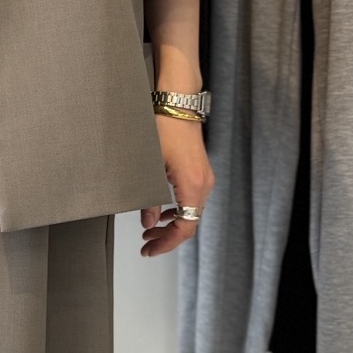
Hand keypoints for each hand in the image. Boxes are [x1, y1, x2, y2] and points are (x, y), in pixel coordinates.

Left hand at [140, 114, 213, 256]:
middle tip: (147, 243)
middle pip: (190, 223)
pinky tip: (163, 213)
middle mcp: (204, 184)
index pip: (185, 228)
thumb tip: (149, 223)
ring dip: (172, 224)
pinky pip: (192, 200)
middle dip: (167, 237)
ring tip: (151, 230)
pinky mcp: (200, 171)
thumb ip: (150, 200)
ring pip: (192, 212)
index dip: (167, 243)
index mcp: (193, 186)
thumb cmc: (164, 128)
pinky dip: (178, 211)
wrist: (177, 103)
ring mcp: (204, 177)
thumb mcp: (150, 167)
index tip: (150, 249)